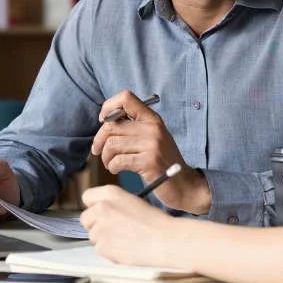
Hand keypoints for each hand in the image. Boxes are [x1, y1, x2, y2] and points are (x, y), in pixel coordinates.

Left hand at [80, 185, 175, 267]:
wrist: (163, 239)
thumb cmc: (154, 221)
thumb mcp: (132, 200)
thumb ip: (113, 203)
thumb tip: (103, 211)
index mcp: (110, 193)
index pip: (87, 196)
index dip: (94, 205)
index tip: (100, 210)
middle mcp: (101, 208)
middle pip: (86, 218)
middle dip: (96, 223)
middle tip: (112, 227)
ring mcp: (100, 228)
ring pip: (93, 235)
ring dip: (104, 238)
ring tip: (124, 237)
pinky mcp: (102, 247)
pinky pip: (100, 249)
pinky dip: (109, 250)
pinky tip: (124, 247)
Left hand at [91, 91, 210, 214]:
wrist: (184, 184)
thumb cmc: (164, 161)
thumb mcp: (153, 137)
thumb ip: (134, 126)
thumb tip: (105, 120)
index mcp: (152, 118)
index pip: (126, 98)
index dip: (109, 107)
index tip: (104, 121)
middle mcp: (152, 128)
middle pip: (112, 125)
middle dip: (99, 139)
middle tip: (98, 150)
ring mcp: (152, 144)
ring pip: (112, 144)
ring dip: (105, 156)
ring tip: (110, 162)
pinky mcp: (149, 162)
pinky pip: (118, 160)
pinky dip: (112, 167)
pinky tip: (117, 169)